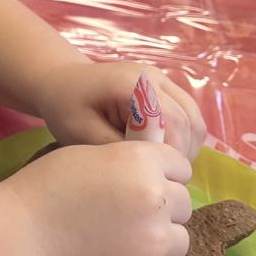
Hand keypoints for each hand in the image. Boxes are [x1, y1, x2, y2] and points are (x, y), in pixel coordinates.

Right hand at [6, 140, 191, 255]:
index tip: (143, 182)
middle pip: (184, 202)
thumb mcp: (88, 155)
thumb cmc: (46, 188)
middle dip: (163, 205)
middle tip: (129, 212)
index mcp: (142, 162)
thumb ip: (127, 162)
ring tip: (124, 238)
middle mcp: (158, 199)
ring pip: (178, 238)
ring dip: (159, 237)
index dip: (162, 173)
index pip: (180, 165)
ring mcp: (155, 241)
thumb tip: (150, 174)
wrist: (24, 238)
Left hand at [33, 60, 206, 160]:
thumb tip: (151, 166)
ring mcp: (162, 81)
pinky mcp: (164, 90)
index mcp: (131, 83)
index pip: (171, 120)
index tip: (157, 176)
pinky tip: (161, 154)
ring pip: (195, 119)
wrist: (60, 82)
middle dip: (181, 153)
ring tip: (162, 167)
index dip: (171, 152)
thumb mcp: (81, 134)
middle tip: (161, 177)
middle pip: (190, 120)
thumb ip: (116, 148)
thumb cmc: (66, 108)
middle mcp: (154, 77)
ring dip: (186, 147)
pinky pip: (187, 117)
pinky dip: (182, 139)